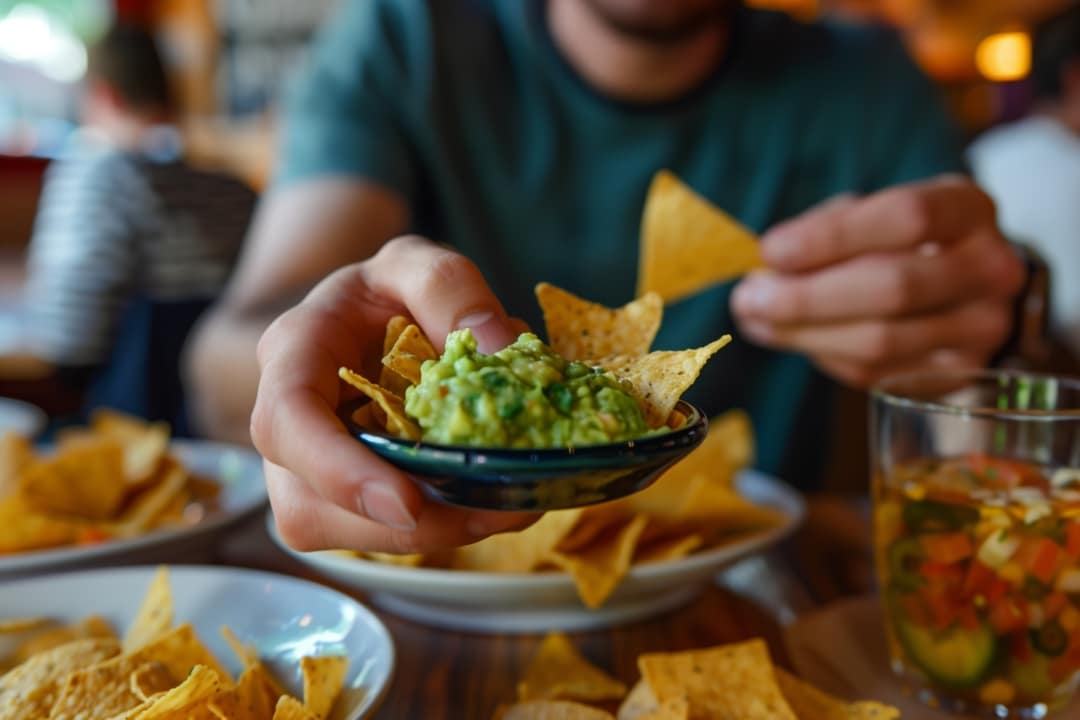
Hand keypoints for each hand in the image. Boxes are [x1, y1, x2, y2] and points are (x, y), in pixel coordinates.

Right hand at [251, 236, 533, 552]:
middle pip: (309, 503)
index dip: (337, 471)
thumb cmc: (388, 290)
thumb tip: (497, 346)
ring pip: (346, 533)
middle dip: (403, 524)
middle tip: (495, 510)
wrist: (375, 316)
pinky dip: (440, 526)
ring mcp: (307, 470)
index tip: (406, 503)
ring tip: (506, 507)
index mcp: (293, 353)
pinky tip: (491, 503)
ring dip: (430, 532)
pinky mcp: (344, 499)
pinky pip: (379, 532)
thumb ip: (450, 286)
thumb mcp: (417, 263)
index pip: (288, 421)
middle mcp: (286, 423)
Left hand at [731, 176, 1025, 386]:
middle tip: (749, 298)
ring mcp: (982, 328)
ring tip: (758, 321)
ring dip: (805, 335)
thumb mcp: (873, 215)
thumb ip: (825, 233)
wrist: (966, 287)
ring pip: (882, 341)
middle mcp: (990, 268)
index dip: (831, 236)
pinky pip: (878, 373)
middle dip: (807, 297)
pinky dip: (826, 356)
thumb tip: (764, 273)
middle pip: (894, 287)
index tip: (771, 251)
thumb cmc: (902, 242)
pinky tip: (799, 339)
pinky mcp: (959, 374)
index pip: (907, 217)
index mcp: (967, 208)